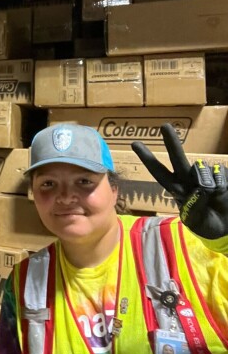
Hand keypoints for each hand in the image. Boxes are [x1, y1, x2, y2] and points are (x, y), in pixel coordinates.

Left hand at [132, 123, 227, 238]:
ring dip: (205, 183)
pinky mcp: (221, 175)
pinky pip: (219, 174)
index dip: (148, 158)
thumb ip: (194, 204)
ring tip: (212, 197)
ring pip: (200, 169)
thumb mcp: (194, 219)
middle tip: (165, 127)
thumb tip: (201, 188)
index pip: (158, 172)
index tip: (134, 143)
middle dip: (171, 142)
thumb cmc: (207, 224)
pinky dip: (221, 184)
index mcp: (176, 189)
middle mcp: (188, 179)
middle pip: (177, 158)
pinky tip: (223, 193)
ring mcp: (205, 176)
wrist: (226, 227)